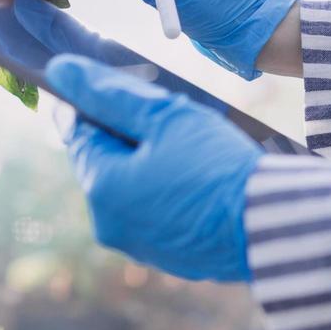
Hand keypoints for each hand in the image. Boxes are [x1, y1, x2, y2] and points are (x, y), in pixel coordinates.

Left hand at [47, 54, 260, 281]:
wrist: (270, 225)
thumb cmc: (217, 165)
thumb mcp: (165, 116)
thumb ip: (110, 93)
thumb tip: (61, 71)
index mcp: (101, 187)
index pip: (79, 131)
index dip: (98, 104)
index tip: (124, 90)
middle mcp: (108, 224)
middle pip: (105, 161)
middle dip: (129, 136)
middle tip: (171, 120)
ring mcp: (137, 246)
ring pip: (130, 188)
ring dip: (149, 164)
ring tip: (191, 151)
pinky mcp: (166, 258)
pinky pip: (154, 213)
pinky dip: (168, 193)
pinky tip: (200, 180)